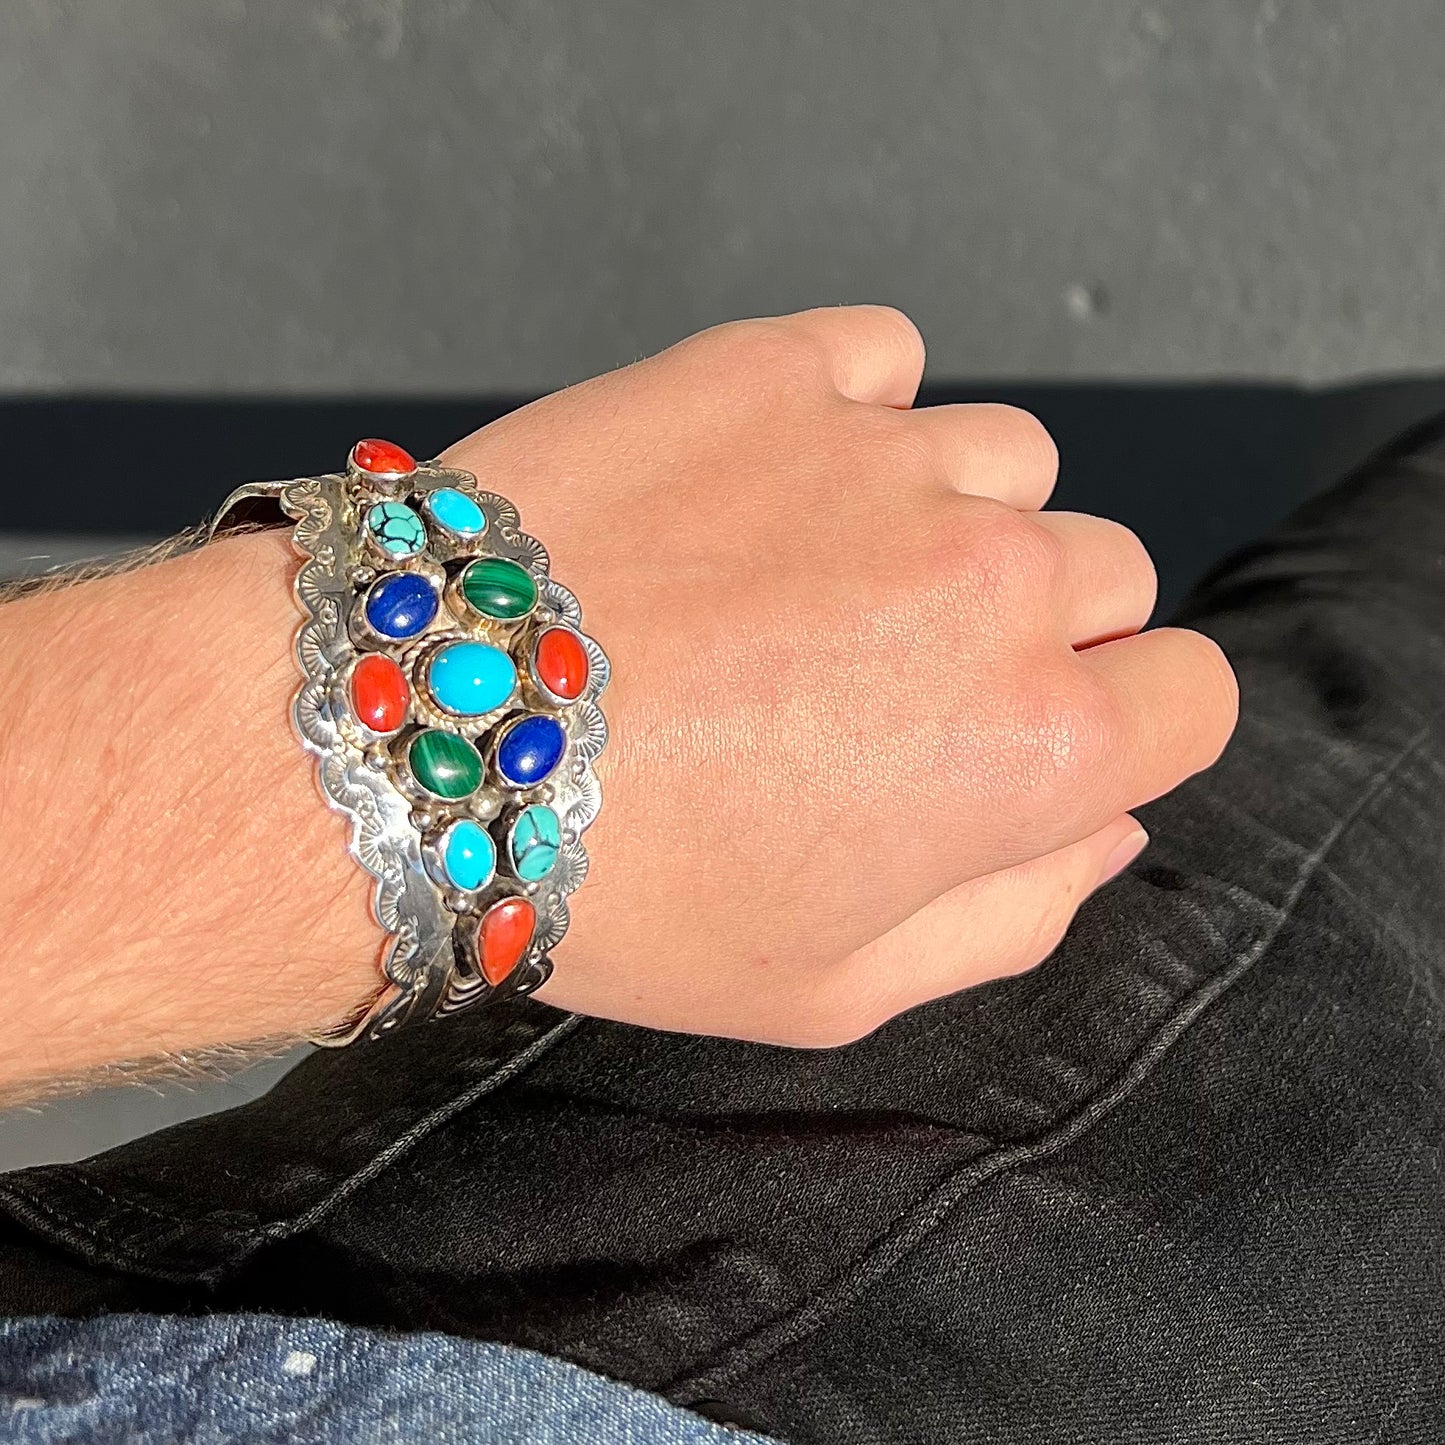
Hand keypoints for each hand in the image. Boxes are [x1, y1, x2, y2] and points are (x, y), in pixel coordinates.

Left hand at [440, 306, 1237, 1043]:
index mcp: (1027, 746)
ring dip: (941, 515)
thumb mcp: (834, 984)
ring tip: (803, 579)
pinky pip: (888, 359)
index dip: (1120, 724)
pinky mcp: (774, 366)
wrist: (404, 745)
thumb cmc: (614, 890)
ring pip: (1004, 462)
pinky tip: (765, 481)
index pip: (1191, 699)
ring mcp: (886, 454)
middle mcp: (992, 580)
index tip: (1030, 733)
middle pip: (1102, 576)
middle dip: (1024, 631)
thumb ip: (1010, 911)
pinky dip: (855, 410)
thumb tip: (1098, 827)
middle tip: (875, 679)